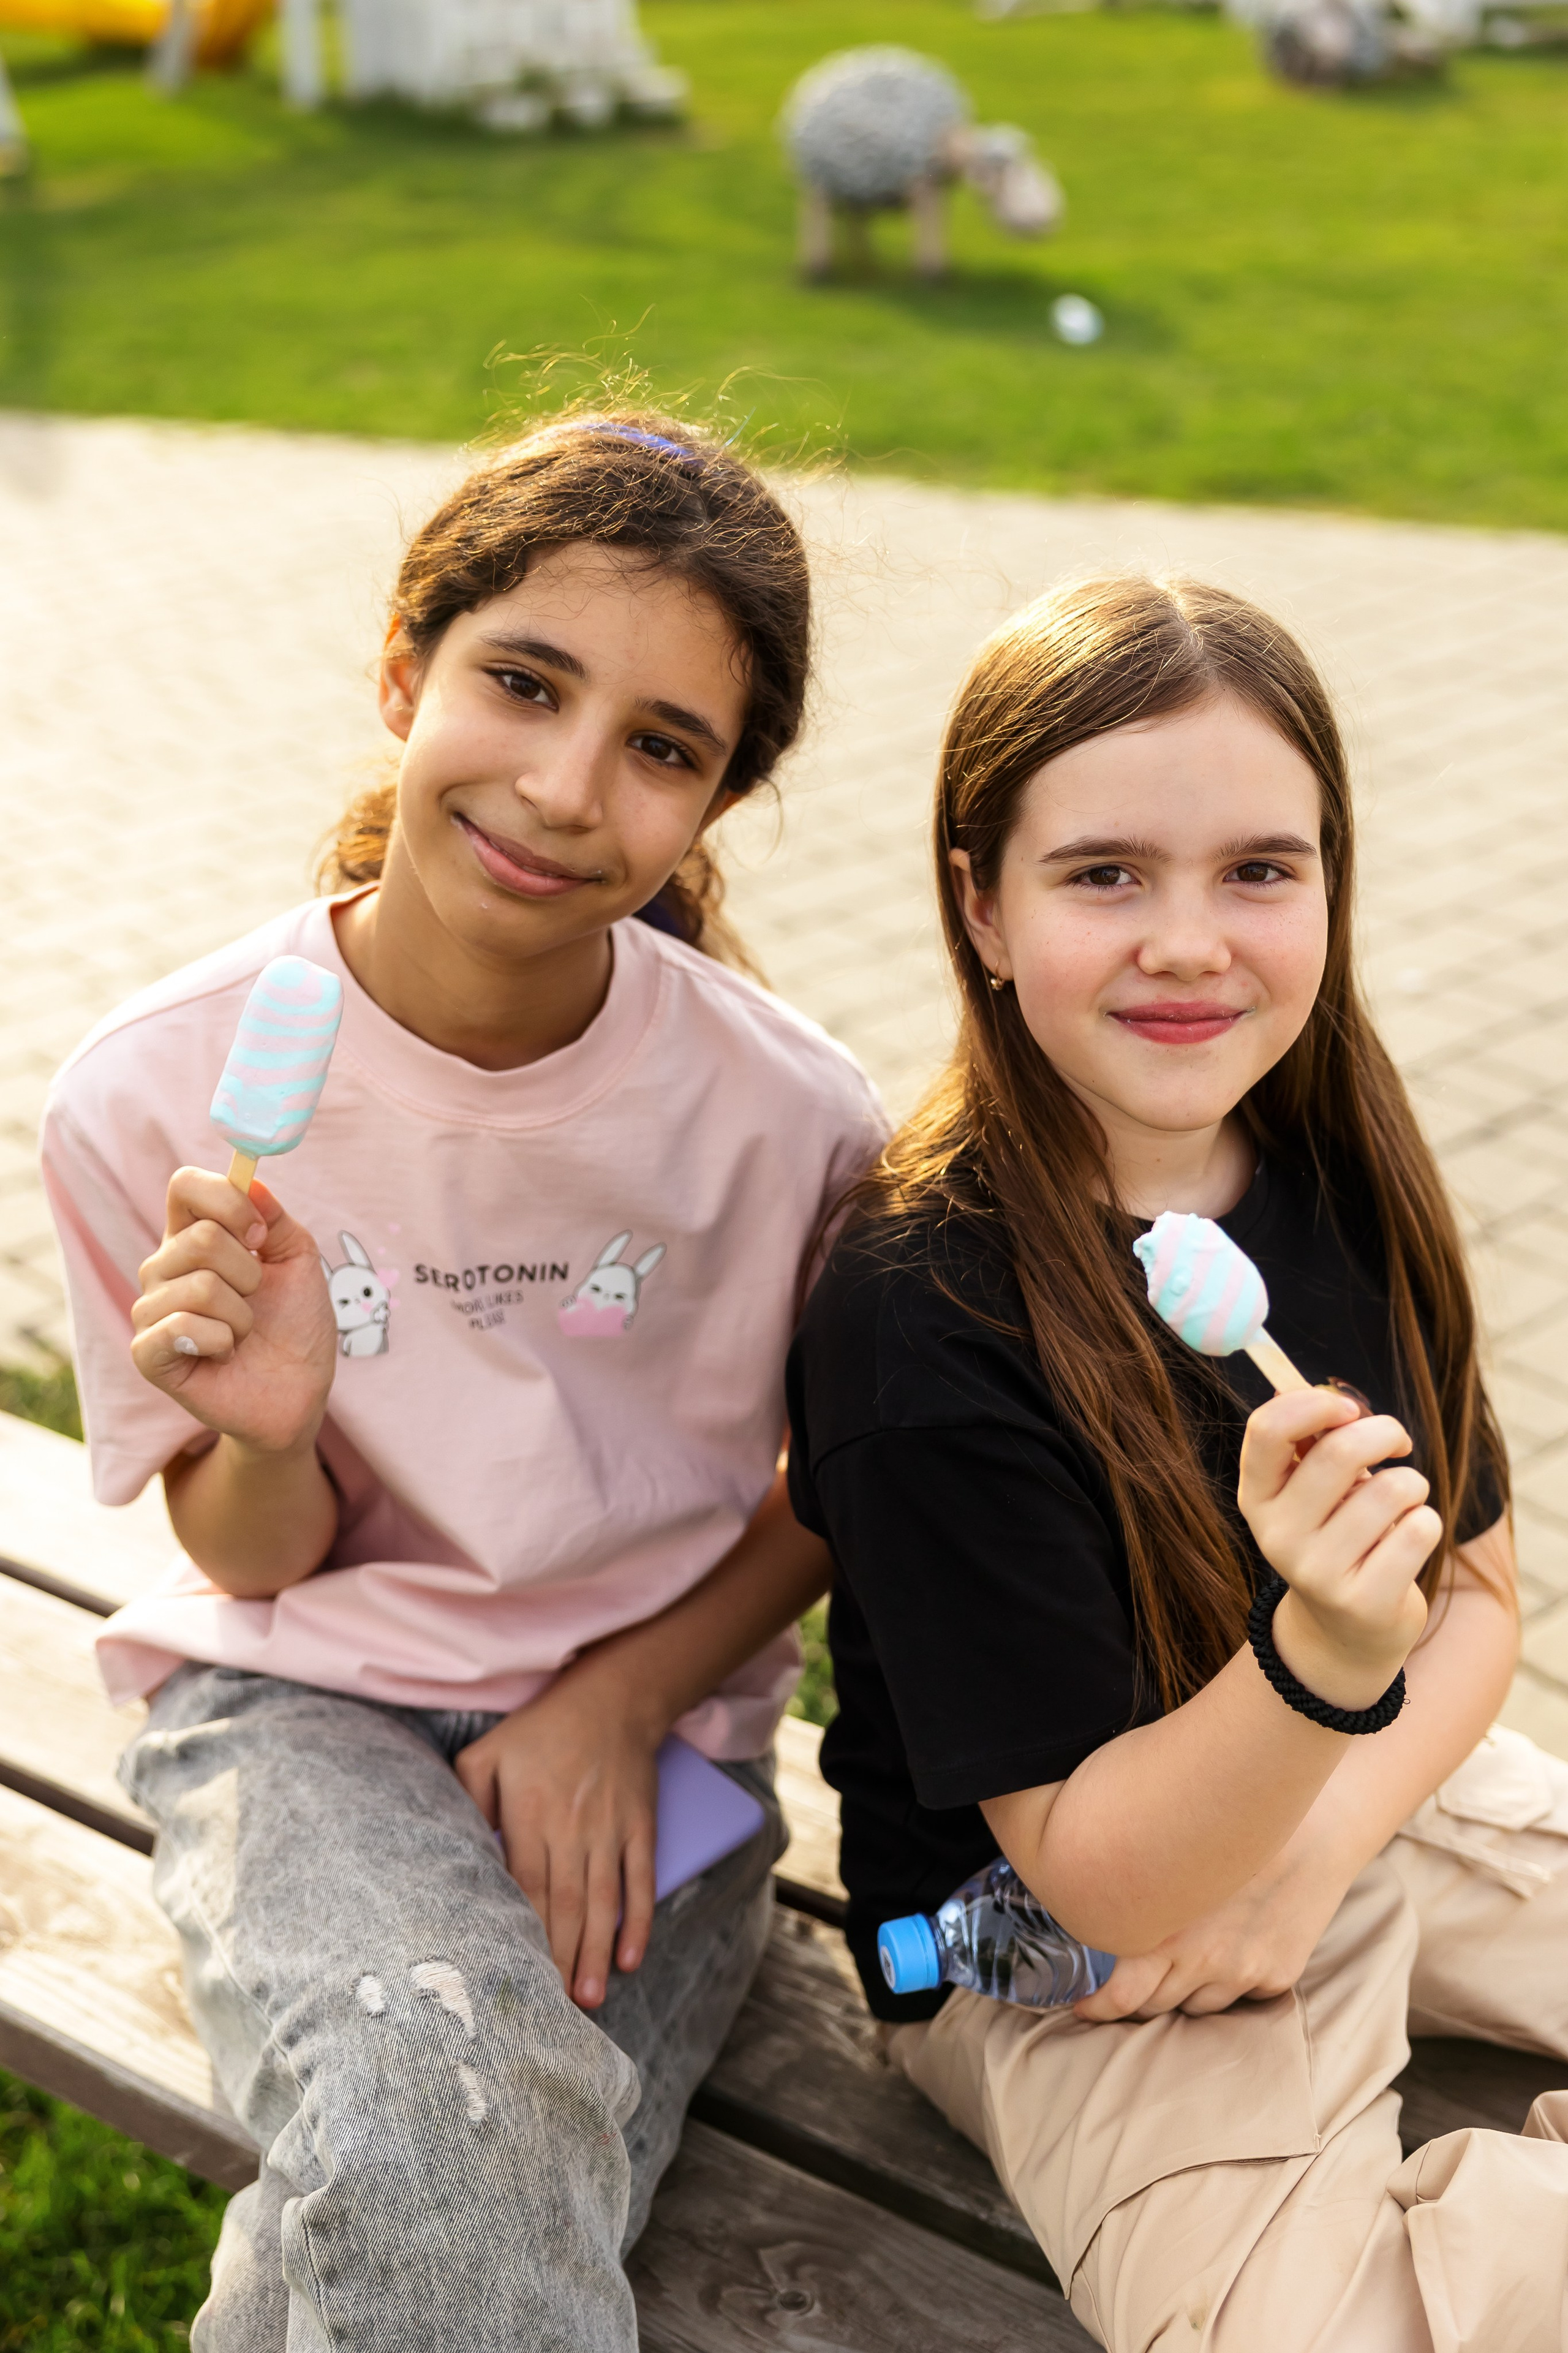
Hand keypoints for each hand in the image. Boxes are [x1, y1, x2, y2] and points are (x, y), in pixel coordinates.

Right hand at [131, 1167, 336, 1453]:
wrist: (300, 1390)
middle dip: (250, 1272)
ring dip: (241, 1314)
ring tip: (242, 1332)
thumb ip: (276, 1218)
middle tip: (257, 1298)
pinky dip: (219, 1339)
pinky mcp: (149, 1354)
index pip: (185, 1186)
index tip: (261, 1234)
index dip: (226, 1200)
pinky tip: (223, 1353)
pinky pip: (177, 1327)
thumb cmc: (296, 1324)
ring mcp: (152, 1311)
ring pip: (199, 1286)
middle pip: (201, 1238)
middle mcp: (164, 1268)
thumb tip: (251, 1181)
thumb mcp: (299, 1260)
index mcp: (194, 1236)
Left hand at [456, 1677, 659, 2011]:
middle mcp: (571, 1825)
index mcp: (528, 1812)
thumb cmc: (540, 1729)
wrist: (613, 1697)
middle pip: (563, 1905)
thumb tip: (460, 1853)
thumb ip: (465, 1799)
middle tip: (551, 2012)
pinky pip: (640, 1880)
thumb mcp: (486, 1752)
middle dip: (557, 1960)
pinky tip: (629, 1958)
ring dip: (594, 1953)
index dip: (521, 1935)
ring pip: (602, 1901)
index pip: (524, 1887)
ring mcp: (611, 1828)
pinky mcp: (642, 1826)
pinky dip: (637, 1921)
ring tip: (587, 2000)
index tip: (514, 1977)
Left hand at [1072, 1830, 1347, 2021]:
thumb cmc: (1236, 1820)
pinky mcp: (1277, 1974)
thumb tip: (1095, 1887)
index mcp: (1167, 1928)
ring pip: (1198, 2005)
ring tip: (1183, 1958)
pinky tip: (1230, 1948)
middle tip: (1125, 1985)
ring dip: (1184, 1990)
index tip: (1083, 2007)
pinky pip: (1242, 1994)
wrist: (1320, 1824)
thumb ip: (1137, 1883)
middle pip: (1156, 2006)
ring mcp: (1243, 1971)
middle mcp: (1203, 1958)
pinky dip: (1229, 1981)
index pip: (1123, 1996)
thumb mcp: (1170, 1847)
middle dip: (1138, 2000)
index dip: (1098, 2008)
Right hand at [1238, 1388, 1438, 1709]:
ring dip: (1411, 1483)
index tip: (1349, 1409)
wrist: (1346, 1630)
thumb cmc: (1336, 1534)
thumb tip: (1335, 1397)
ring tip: (1402, 1501)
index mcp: (1256, 1498)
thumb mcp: (1310, 1491)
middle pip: (1340, 1451)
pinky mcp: (1365, 1601)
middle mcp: (1277, 1536)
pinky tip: (1410, 1536)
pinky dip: (1427, 1521)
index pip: (1267, 1430)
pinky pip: (1419, 1530)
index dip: (1314, 1404)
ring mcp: (1318, 1573)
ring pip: (1391, 1489)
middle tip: (1397, 1442)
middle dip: (1384, 1432)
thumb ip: (1315, 1443)